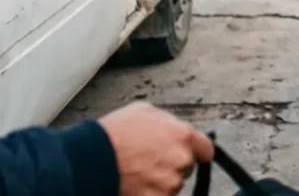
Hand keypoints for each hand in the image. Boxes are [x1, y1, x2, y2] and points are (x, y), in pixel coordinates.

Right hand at [99, 101, 213, 195]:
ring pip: (172, 184)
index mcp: (182, 135)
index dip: (197, 151)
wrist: (92, 158)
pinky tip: (136, 182)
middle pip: (187, 167)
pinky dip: (150, 192)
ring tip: (139, 170)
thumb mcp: (144, 111)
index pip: (206, 149)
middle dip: (173, 165)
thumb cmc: (114, 133)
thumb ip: (167, 121)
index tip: (193, 154)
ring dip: (161, 180)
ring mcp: (169, 182)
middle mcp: (181, 159)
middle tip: (152, 160)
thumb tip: (174, 127)